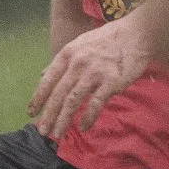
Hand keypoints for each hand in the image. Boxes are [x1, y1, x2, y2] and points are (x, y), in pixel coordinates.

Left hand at [31, 14, 150, 138]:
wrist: (137, 34)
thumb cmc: (108, 39)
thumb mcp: (79, 44)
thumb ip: (62, 62)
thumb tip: (42, 75)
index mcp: (68, 54)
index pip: (48, 80)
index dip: (38, 98)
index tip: (31, 113)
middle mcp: (77, 64)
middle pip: (58, 94)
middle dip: (48, 115)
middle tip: (42, 131)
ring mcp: (94, 73)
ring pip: (73, 101)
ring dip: (64, 120)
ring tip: (58, 134)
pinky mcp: (111, 82)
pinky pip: (95, 104)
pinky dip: (88, 118)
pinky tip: (84, 128)